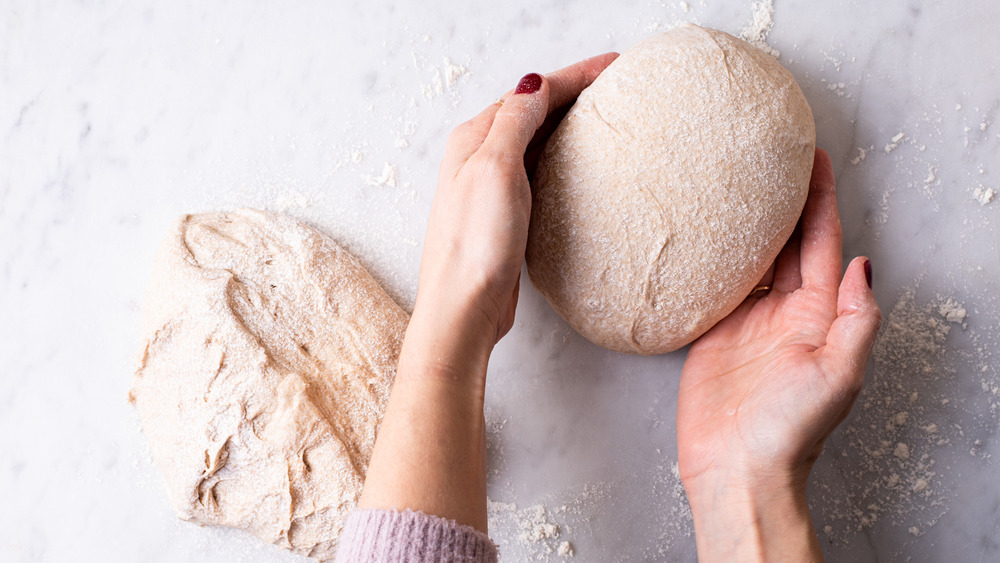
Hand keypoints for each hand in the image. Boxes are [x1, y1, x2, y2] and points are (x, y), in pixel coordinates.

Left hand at [416, 53, 620, 348]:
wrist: (463, 309)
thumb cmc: (473, 245)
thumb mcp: (495, 169)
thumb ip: (513, 123)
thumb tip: (533, 83)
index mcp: (473, 140)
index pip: (529, 94)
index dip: (572, 76)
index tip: (612, 65)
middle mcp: (477, 159)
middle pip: (531, 112)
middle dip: (571, 93)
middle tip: (613, 83)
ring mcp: (489, 188)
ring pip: (533, 141)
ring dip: (565, 124)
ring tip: (601, 115)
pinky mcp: (503, 216)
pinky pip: (536, 172)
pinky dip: (559, 157)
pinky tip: (576, 165)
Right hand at [676, 149, 881, 560]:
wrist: (737, 468)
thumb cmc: (789, 429)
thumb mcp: (839, 374)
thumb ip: (855, 318)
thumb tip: (861, 263)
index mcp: (817, 315)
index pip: (821, 243)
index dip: (820, 201)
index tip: (815, 159)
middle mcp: (783, 312)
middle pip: (786, 242)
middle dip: (784, 198)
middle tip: (773, 155)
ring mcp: (746, 321)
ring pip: (750, 258)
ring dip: (748, 220)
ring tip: (739, 180)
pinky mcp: (710, 333)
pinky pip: (714, 284)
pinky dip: (713, 256)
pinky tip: (704, 232)